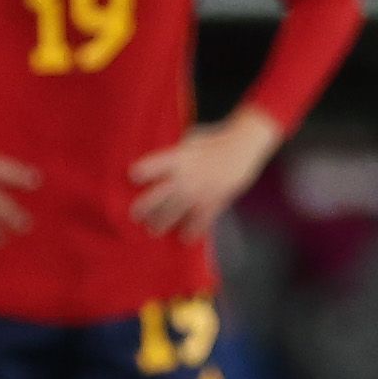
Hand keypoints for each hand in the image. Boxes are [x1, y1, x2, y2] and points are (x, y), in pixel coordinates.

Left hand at [129, 108, 279, 239]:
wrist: (244, 146)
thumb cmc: (215, 140)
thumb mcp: (192, 141)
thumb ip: (177, 154)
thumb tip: (164, 163)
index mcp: (179, 157)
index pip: (154, 166)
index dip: (143, 172)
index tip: (134, 177)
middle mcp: (187, 176)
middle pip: (159, 195)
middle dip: (145, 207)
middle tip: (136, 215)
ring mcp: (200, 191)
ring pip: (176, 211)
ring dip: (163, 222)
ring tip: (153, 230)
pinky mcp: (214, 200)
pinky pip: (201, 220)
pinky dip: (193, 230)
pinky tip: (185, 238)